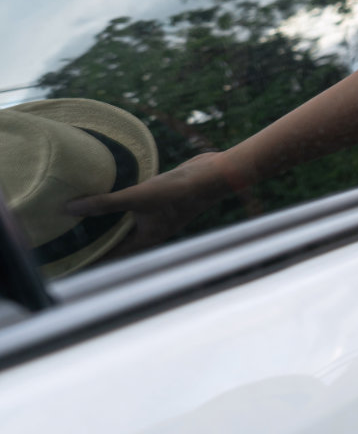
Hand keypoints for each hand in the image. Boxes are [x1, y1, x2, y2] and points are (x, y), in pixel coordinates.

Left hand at [67, 151, 240, 256]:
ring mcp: (156, 214)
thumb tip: (69, 208)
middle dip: (94, 237)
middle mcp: (150, 230)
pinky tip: (107, 192)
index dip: (91, 257)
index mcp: (146, 238)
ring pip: (125, 221)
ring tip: (80, 214)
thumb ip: (105, 203)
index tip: (70, 259)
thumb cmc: (180, 191)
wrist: (214, 174)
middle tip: (68, 234)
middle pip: (116, 239)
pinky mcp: (160, 199)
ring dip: (106, 219)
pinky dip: (119, 203)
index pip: (111, 254)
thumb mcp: (139, 197)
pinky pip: (134, 205)